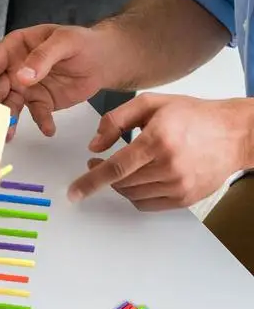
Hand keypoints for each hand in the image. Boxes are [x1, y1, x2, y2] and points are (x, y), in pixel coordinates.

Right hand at [0, 24, 111, 138]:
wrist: (105, 59)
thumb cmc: (83, 42)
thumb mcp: (64, 42)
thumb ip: (43, 57)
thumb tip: (21, 77)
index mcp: (14, 48)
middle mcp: (13, 68)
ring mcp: (25, 87)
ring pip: (8, 106)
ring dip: (6, 121)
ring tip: (7, 136)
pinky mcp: (40, 102)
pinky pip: (35, 114)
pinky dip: (41, 123)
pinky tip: (49, 129)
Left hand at [67, 94, 250, 209]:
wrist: (234, 133)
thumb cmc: (192, 115)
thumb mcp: (151, 103)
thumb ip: (116, 120)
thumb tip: (94, 145)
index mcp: (158, 140)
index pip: (116, 168)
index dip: (90, 181)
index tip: (74, 191)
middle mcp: (169, 166)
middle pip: (121, 183)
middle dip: (102, 175)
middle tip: (97, 162)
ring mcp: (179, 185)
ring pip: (132, 195)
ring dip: (118, 184)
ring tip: (120, 167)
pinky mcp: (186, 198)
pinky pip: (148, 204)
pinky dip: (135, 194)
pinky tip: (136, 179)